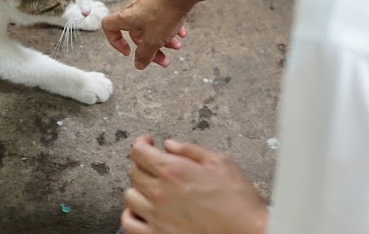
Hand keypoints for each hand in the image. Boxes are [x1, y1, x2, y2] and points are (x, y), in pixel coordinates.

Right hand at [101, 0, 190, 68]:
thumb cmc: (164, 11)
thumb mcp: (154, 40)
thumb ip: (145, 54)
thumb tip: (138, 64)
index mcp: (126, 18)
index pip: (109, 27)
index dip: (115, 41)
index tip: (128, 51)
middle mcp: (135, 10)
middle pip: (136, 33)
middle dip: (149, 48)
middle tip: (162, 60)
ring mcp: (149, 4)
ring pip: (152, 27)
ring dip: (163, 40)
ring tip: (177, 46)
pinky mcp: (162, 1)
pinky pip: (162, 18)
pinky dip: (170, 28)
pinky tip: (181, 33)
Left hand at [121, 136, 267, 233]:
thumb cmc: (239, 203)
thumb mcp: (220, 163)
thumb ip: (190, 150)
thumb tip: (171, 145)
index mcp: (173, 171)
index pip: (139, 151)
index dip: (141, 143)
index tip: (147, 143)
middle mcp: (160, 193)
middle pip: (134, 172)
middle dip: (143, 164)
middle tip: (155, 165)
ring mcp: (157, 216)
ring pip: (129, 196)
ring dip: (138, 189)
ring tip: (150, 188)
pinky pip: (129, 224)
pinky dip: (131, 216)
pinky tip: (141, 212)